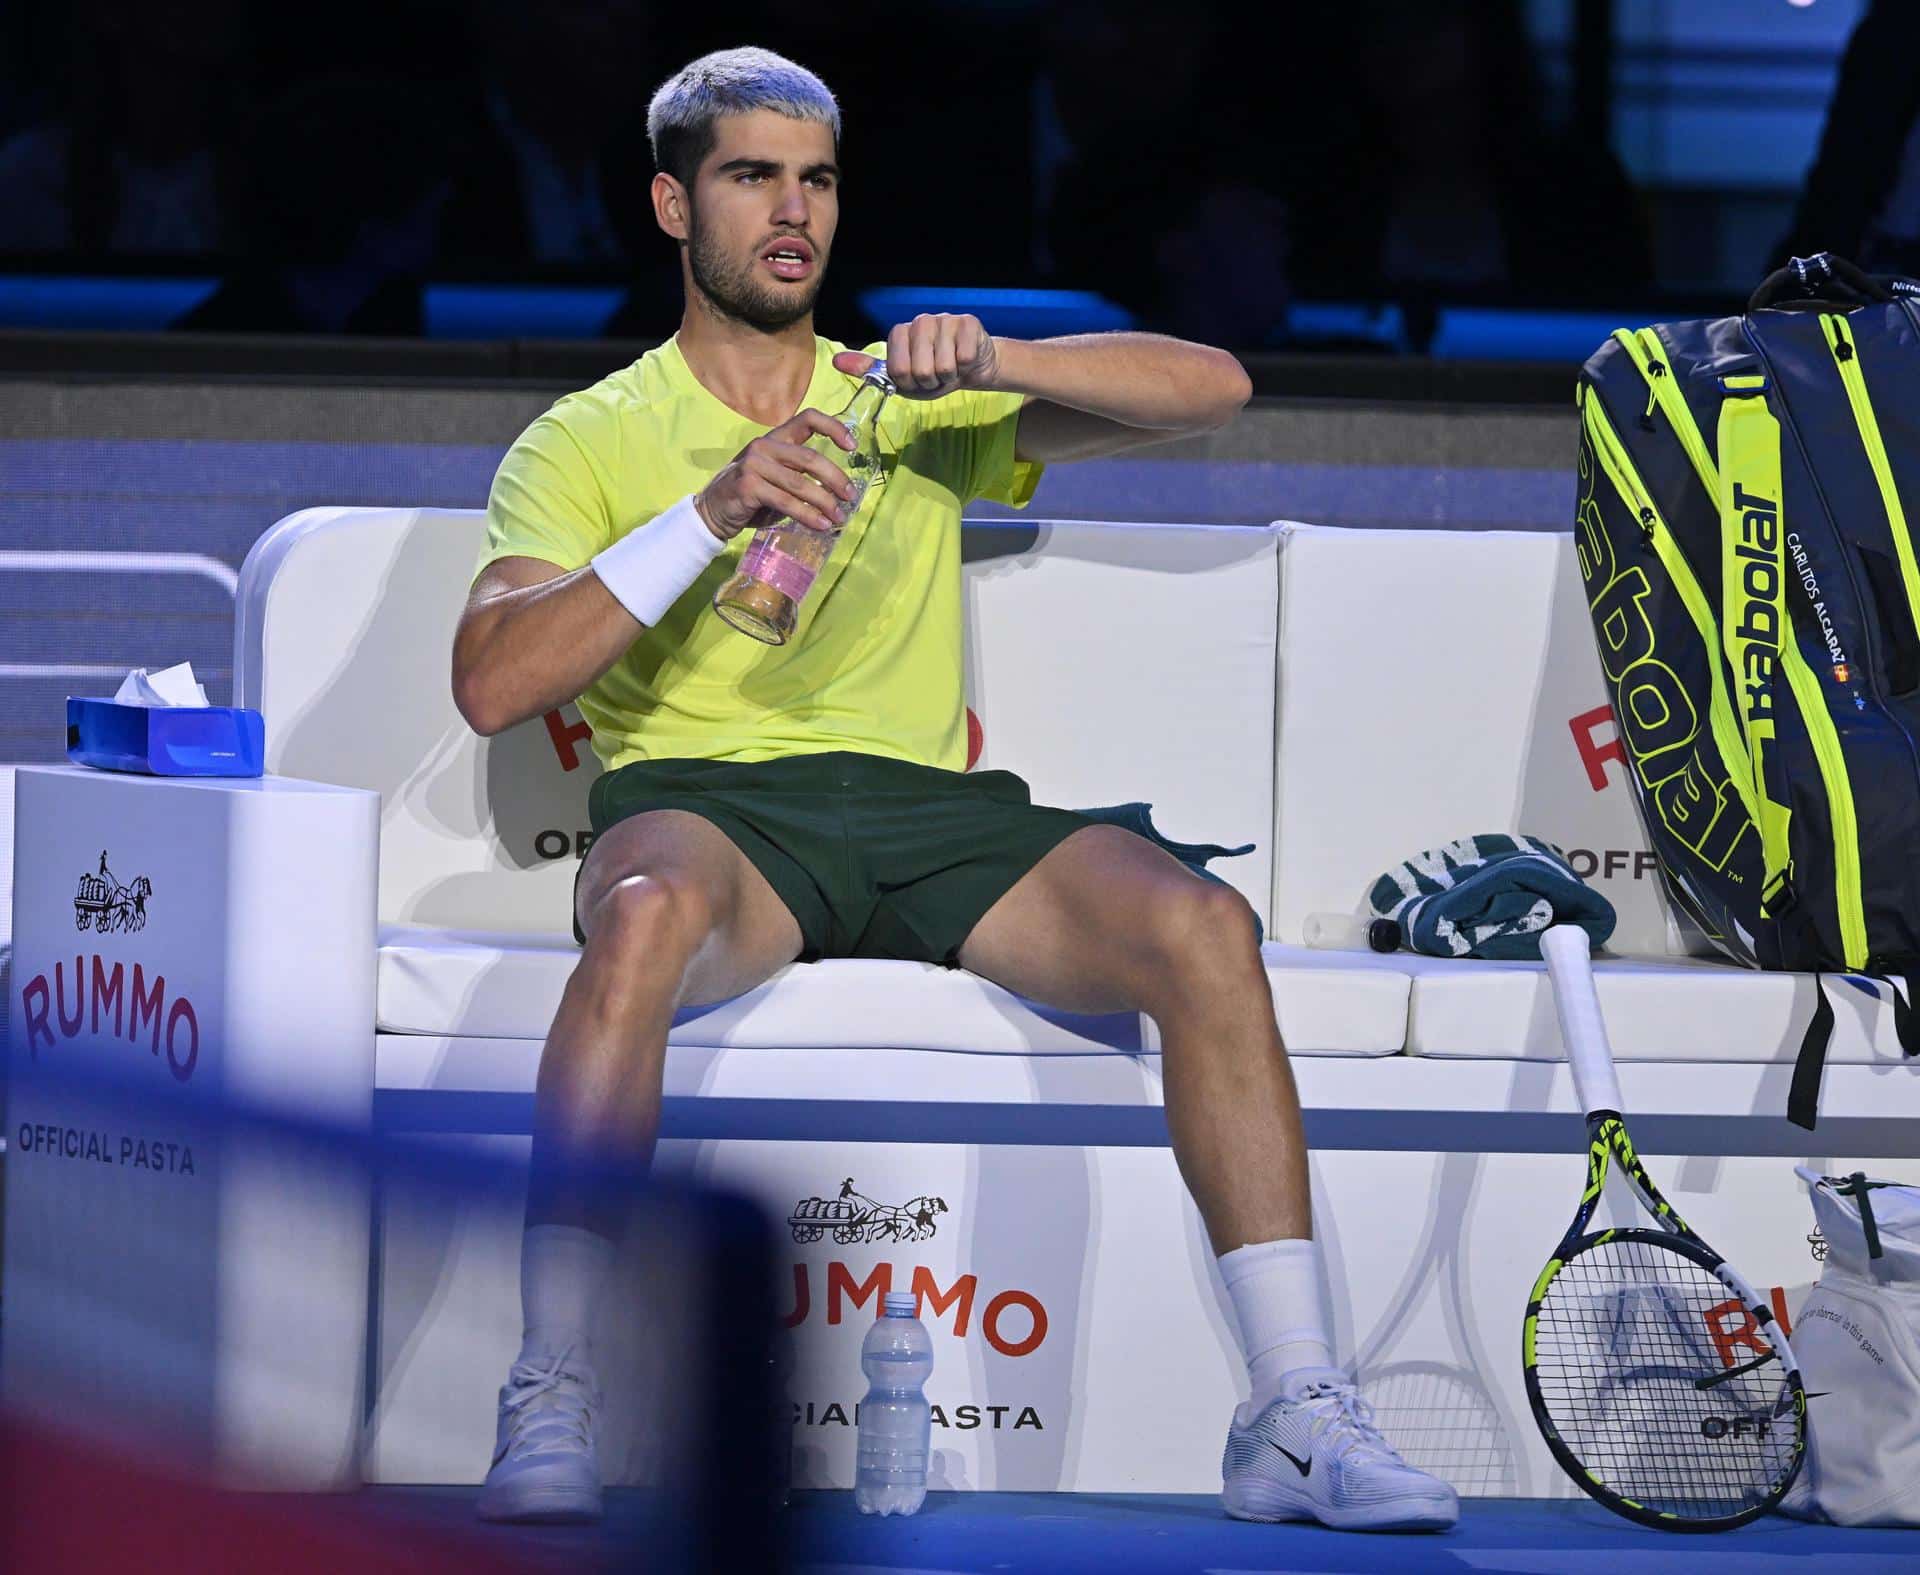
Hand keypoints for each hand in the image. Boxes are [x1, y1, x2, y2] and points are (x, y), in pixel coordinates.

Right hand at [696, 407, 858, 538]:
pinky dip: (807, 515)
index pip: (808, 419)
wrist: (712, 513)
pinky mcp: (748, 486)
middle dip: (835, 478)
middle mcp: (764, 446)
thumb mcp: (776, 479)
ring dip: (824, 502)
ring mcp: (754, 465)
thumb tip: (839, 492)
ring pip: (800, 483)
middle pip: (810, 457)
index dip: (834, 428)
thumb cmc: (751, 497)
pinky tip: (820, 525)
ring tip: (839, 517)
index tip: (852, 446)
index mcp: (775, 438)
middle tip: (851, 496)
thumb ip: (801, 477)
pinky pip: (786, 502)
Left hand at [831, 313, 1000, 397]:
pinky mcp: (968, 323)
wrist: (970, 367)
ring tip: (950, 368)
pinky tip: (964, 360)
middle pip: (920, 371)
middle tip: (936, 376)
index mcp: (899, 332)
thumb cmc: (933, 373)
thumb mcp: (898, 377)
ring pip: (943, 366)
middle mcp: (920, 321)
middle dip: (931, 383)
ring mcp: (944, 319)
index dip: (911, 384)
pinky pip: (963, 358)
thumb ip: (868, 369)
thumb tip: (836, 362)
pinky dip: (965, 368)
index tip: (916, 380)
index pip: (898, 372)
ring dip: (949, 377)